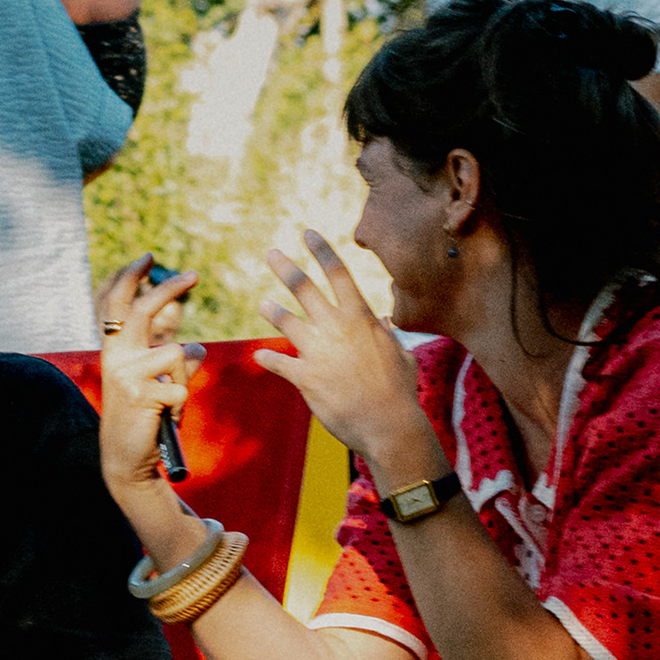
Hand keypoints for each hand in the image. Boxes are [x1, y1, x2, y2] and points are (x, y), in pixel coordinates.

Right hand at [95, 254, 201, 502]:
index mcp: (114, 349)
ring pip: (176, 354)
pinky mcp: (141, 393)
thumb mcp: (156, 384)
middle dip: (169, 289)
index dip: (129, 277)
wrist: (127, 458)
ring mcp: (126, 374)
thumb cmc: (143, 418)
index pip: (115, 303)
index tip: (148, 257)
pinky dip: (182, 403)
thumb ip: (174, 362)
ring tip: (169, 404)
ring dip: (184, 380)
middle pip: (143, 310)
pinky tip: (166, 418)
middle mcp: (115, 356)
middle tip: (194, 275)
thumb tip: (199, 347)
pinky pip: (181, 385)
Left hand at [257, 231, 436, 475]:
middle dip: (285, 267)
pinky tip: (260, 357)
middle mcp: (336, 328)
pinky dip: (268, 358)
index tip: (307, 233)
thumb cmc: (400, 391)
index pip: (338, 273)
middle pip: (305, 288)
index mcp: (360, 318)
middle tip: (271, 253)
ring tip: (263, 304)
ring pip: (286, 321)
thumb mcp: (400, 355)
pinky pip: (278, 362)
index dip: (321, 250)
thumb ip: (386, 335)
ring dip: (272, 311)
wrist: (389, 426)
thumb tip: (382, 321)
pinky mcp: (305, 378)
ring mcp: (318, 352)